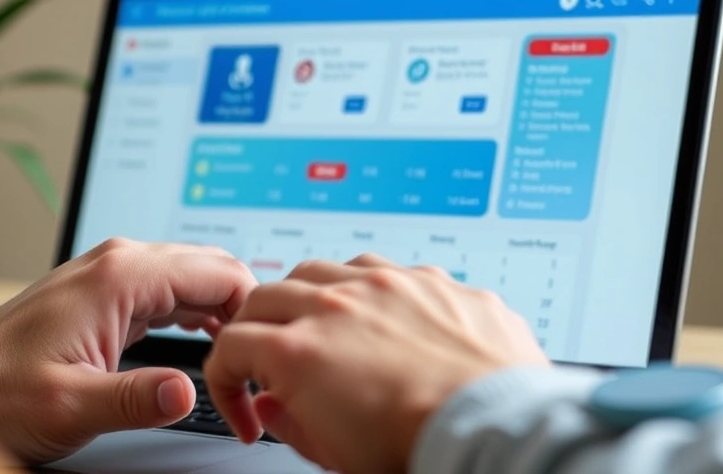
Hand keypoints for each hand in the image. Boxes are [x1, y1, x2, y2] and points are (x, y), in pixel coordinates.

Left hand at [0, 238, 256, 463]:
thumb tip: (188, 393)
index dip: (253, 310)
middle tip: (260, 353)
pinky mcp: (109, 290)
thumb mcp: (70, 405)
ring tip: (242, 352)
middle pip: (213, 265)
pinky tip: (209, 339)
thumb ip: (135, 398)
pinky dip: (199, 310)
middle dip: (246, 304)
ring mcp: (114, 272)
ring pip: (196, 274)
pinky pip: (172, 288)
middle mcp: (121, 262)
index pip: (219, 273)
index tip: (263, 351)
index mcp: (122, 277)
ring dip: (225, 307)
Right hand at [204, 254, 548, 473]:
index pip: (232, 344)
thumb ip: (291, 422)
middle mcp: (339, 303)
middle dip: (257, 327)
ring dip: (310, 295)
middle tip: (266, 353)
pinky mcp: (434, 281)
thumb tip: (275, 405)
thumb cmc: (421, 447)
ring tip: (322, 324)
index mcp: (301, 349)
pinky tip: (382, 314)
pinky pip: (387, 269)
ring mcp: (390, 284)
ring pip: (325, 268)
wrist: (495, 433)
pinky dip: (370, 290)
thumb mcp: (334, 455)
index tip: (244, 397)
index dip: (227, 377)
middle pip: (269, 294)